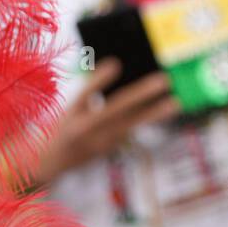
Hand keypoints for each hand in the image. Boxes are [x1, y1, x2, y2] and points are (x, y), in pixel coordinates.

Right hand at [33, 58, 179, 185]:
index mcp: (70, 116)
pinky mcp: (111, 147)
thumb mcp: (68, 108)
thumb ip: (88, 90)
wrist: (52, 162)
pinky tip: (165, 108)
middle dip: (140, 94)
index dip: (99, 81)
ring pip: (131, 123)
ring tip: (175, 102)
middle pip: (115, 109)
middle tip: (162, 80)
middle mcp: (85, 130)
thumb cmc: (62, 128)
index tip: (116, 64)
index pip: (84, 95)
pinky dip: (148, 117)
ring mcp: (100, 142)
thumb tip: (113, 67)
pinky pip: (132, 129)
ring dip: (154, 112)